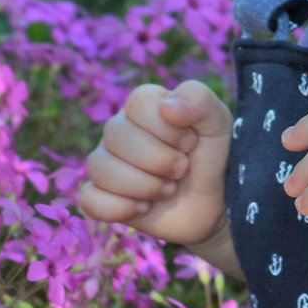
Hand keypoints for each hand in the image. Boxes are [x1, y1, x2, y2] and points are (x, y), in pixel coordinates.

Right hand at [78, 80, 232, 250]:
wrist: (215, 205)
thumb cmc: (213, 157)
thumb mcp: (218, 122)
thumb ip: (198, 100)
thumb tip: (167, 106)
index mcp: (144, 107)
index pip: (138, 104)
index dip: (168, 129)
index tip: (190, 142)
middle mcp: (119, 131)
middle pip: (116, 135)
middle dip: (160, 160)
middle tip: (182, 170)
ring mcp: (107, 163)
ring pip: (100, 167)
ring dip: (144, 186)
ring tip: (168, 190)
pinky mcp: (102, 196)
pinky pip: (90, 199)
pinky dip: (120, 208)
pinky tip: (144, 207)